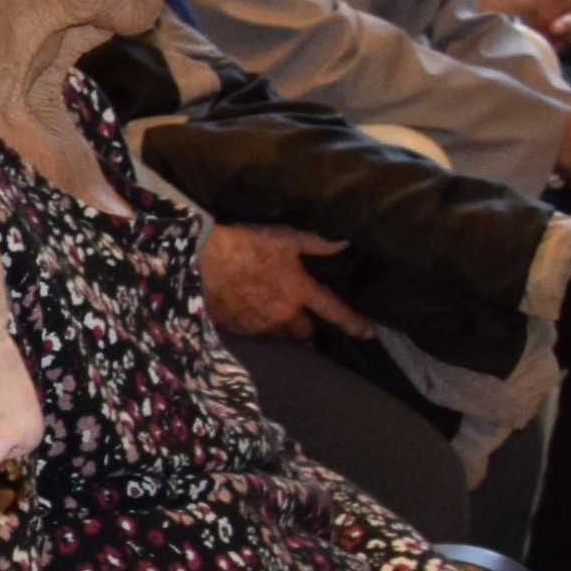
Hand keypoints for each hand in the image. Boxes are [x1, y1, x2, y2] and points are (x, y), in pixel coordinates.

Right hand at [192, 222, 371, 341]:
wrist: (202, 260)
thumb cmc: (245, 244)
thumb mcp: (285, 237)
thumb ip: (317, 243)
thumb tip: (344, 242)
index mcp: (300, 293)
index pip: (335, 312)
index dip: (354, 324)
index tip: (368, 333)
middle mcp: (283, 315)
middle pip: (304, 332)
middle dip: (305, 323)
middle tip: (298, 309)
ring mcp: (259, 326)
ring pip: (279, 333)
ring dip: (280, 323)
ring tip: (270, 307)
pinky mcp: (238, 330)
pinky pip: (255, 332)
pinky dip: (256, 322)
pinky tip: (246, 307)